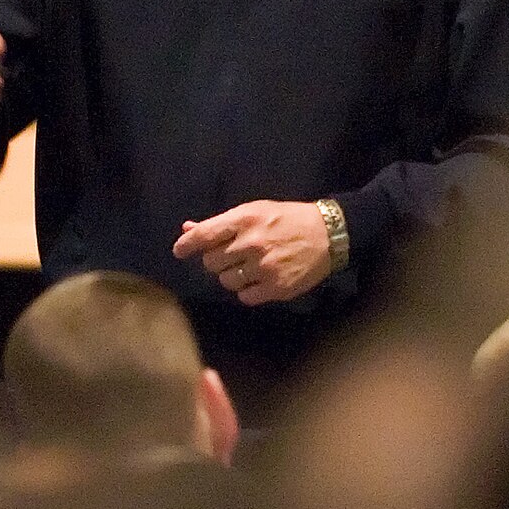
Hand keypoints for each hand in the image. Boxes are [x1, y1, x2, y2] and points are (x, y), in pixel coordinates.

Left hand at [173, 200, 332, 305]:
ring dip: (232, 276)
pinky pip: (244, 297)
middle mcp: (251, 244)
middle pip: (211, 262)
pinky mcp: (276, 287)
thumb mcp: (254, 211)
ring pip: (226, 281)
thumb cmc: (287, 219)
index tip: (179, 251)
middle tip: (232, 256)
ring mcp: (264, 267)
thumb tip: (187, 228)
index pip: (203, 235)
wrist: (328, 233)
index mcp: (244, 220)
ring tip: (248, 267)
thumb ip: (220, 223)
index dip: (186, 244)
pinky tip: (259, 280)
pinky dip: (248, 291)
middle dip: (216, 260)